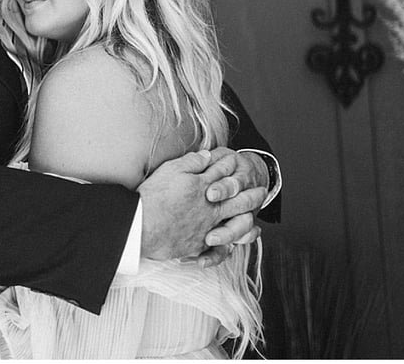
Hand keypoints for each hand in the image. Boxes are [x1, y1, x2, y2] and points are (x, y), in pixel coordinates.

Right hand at [137, 150, 266, 261]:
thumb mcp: (171, 170)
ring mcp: (206, 228)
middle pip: (238, 201)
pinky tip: (232, 247)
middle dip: (252, 195)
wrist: (141, 226)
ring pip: (235, 226)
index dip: (233, 167)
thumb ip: (191, 162)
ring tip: (254, 222)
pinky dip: (227, 247)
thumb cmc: (153, 197)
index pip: (223, 175)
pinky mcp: (197, 245)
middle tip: (262, 192)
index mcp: (203, 188)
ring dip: (246, 223)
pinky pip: (219, 249)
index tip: (240, 163)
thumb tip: (207, 155)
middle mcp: (209, 208)